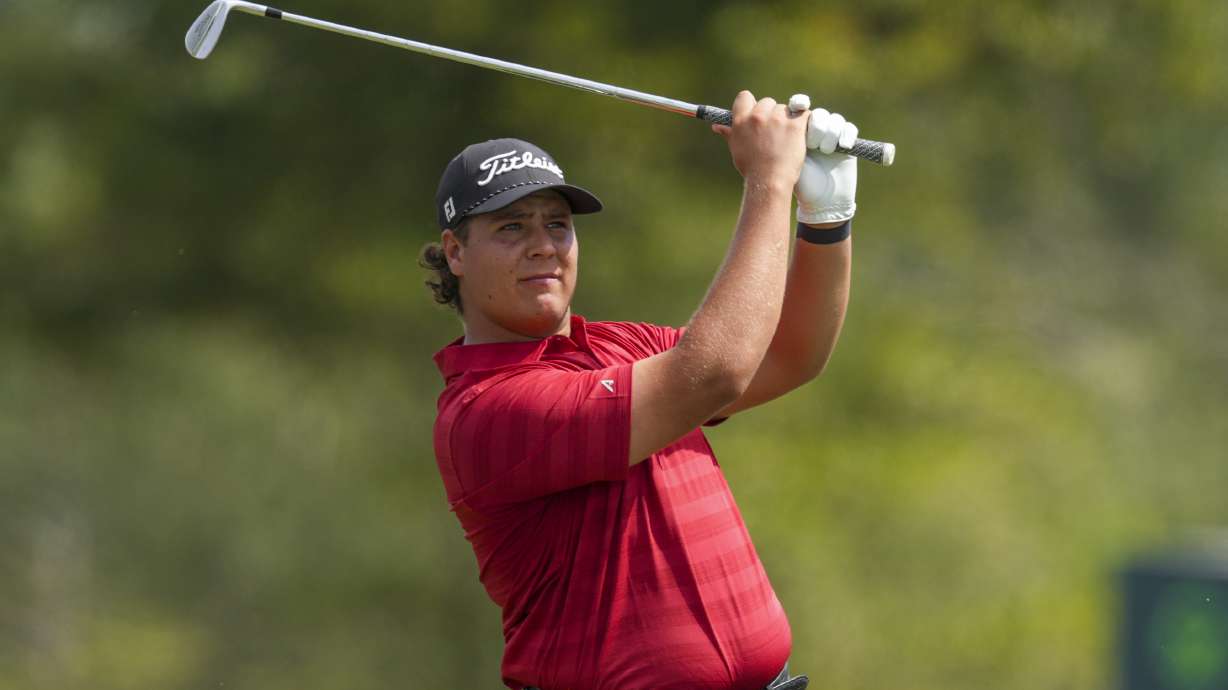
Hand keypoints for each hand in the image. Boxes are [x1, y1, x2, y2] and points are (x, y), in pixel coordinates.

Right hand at [712, 90, 807, 188]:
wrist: (770, 181)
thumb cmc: (752, 168)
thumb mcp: (736, 148)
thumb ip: (729, 133)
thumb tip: (716, 126)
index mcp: (741, 120)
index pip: (744, 97)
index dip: (751, 104)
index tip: (756, 114)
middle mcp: (758, 116)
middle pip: (767, 102)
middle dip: (771, 113)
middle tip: (773, 132)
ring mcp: (777, 119)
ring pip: (785, 109)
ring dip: (786, 119)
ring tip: (785, 139)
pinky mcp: (795, 124)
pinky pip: (803, 113)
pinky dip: (803, 121)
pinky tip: (801, 132)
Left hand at [793, 100, 857, 223]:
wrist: (822, 202)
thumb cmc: (802, 184)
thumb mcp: (790, 161)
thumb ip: (786, 140)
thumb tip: (777, 117)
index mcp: (798, 134)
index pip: (800, 110)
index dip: (800, 103)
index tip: (798, 105)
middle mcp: (815, 133)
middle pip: (819, 113)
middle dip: (817, 126)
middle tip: (812, 143)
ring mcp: (831, 138)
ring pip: (834, 120)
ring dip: (830, 133)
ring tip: (825, 150)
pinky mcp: (847, 144)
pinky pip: (849, 129)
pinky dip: (847, 134)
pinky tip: (843, 145)